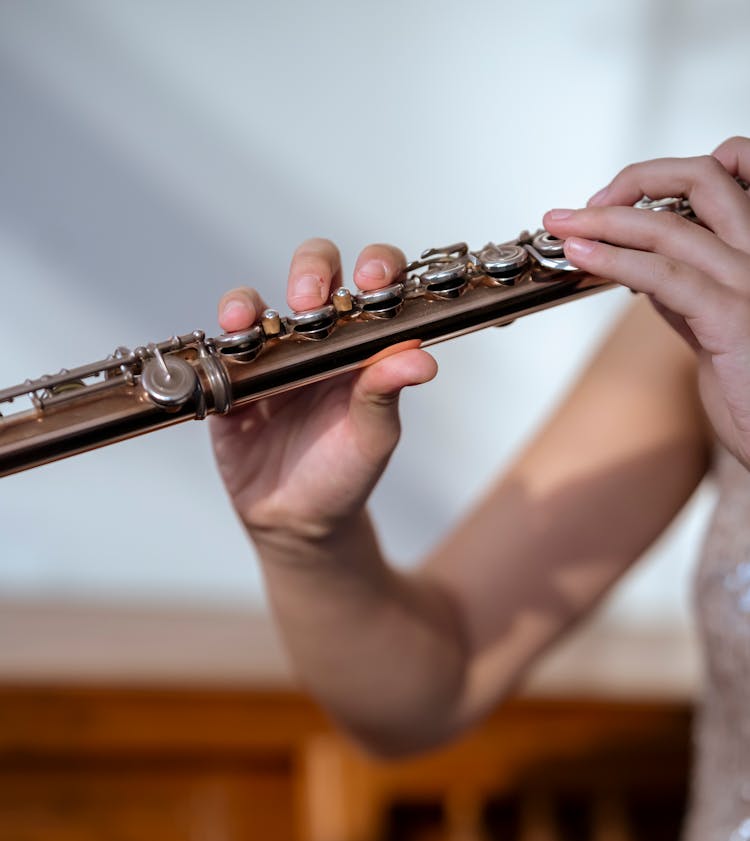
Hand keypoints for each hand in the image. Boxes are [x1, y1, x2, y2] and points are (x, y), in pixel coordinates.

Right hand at [210, 239, 436, 540]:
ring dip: (251, 301)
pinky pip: (220, 349)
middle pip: (313, 273)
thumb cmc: (344, 473)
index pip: (373, 284)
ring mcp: (271, 356)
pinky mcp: (231, 380)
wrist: (297, 520)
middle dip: (310, 271)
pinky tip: (229, 344)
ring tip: (254, 322)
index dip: (375, 267)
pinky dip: (221, 338)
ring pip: (257, 303)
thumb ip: (387, 393)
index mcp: (361, 344)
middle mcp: (316, 339)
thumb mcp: (373, 436)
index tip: (373, 279)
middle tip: (309, 299)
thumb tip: (421, 359)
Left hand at [543, 137, 749, 468]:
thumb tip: (640, 269)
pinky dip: (614, 259)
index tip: (617, 200)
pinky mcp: (733, 317)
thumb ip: (688, 293)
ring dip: (605, 219)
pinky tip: (582, 255)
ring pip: (672, 222)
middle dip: (634, 180)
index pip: (726, 176)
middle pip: (703, 177)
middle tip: (582, 206)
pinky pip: (664, 275)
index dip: (667, 176)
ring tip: (562, 225)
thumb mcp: (720, 328)